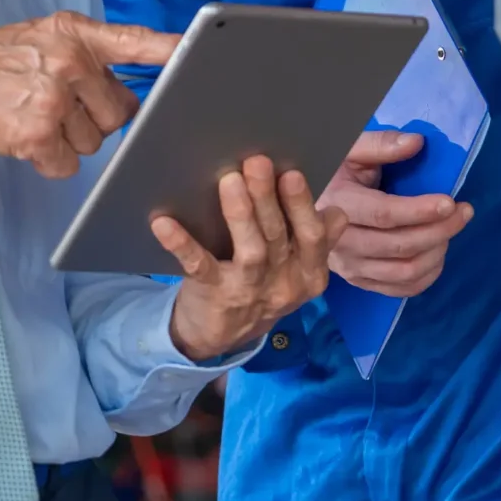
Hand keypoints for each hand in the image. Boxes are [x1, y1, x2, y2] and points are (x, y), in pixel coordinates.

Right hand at [0, 12, 176, 178]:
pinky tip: (29, 137)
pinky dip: (52, 160)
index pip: (134, 41)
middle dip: (96, 116)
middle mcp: (68, 62)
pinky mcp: (37, 135)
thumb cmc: (1, 60)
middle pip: (120, 112)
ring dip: (72, 139)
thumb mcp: (46, 34)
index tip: (196, 54)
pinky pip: (69, 164)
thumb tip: (139, 76)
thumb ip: (90, 48)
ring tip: (38, 116)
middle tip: (61, 104)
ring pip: (96, 141)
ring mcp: (53, 100)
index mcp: (75, 33)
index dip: (170, 51)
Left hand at [156, 157, 345, 362]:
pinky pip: (199, 268)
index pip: (314, 238)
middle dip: (269, 198)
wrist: (222, 337)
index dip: (303, 206)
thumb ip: (316, 240)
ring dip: (240, 214)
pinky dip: (182, 244)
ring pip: (250, 251)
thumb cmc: (263, 287)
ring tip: (229, 181)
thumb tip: (336, 211)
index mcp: (309, 274)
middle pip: (279, 237)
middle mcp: (283, 284)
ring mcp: (248, 292)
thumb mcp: (297, 270)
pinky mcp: (214, 296)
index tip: (292, 172)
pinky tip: (164, 223)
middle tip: (257, 162)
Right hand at [319, 129, 473, 298]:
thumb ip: (381, 144)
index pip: (383, 214)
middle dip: (439, 230)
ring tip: (452, 227)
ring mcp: (350, 268)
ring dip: (437, 251)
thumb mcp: (352, 151)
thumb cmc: (337, 175)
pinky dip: (429, 274)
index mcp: (337, 205)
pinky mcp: (361, 282)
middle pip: (399, 246)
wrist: (309, 209)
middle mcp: (340, 243)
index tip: (449, 202)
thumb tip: (416, 143)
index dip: (419, 211)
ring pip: (404, 271)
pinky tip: (439, 251)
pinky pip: (402, 289)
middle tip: (464, 212)